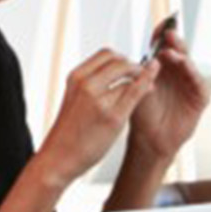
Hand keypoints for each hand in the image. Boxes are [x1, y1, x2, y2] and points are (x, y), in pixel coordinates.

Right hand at [35, 51, 148, 189]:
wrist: (58, 157)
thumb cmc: (70, 131)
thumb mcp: (74, 98)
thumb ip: (92, 83)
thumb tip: (117, 70)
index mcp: (76, 77)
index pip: (107, 54)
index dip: (123, 58)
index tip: (129, 68)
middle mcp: (86, 84)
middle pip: (120, 61)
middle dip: (136, 66)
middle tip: (144, 75)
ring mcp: (99, 99)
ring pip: (130, 75)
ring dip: (144, 76)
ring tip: (149, 85)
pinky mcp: (113, 116)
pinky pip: (136, 92)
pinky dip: (147, 85)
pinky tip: (152, 88)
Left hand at [124, 27, 207, 168]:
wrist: (149, 139)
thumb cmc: (142, 115)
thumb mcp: (137, 89)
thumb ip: (142, 72)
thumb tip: (143, 54)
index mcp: (161, 68)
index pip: (163, 47)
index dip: (162, 37)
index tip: (160, 27)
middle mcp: (177, 73)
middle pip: (179, 51)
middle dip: (174, 41)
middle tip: (168, 33)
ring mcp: (189, 84)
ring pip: (189, 64)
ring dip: (182, 55)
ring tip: (171, 52)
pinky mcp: (199, 97)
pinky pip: (199, 82)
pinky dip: (193, 73)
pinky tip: (186, 66)